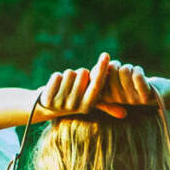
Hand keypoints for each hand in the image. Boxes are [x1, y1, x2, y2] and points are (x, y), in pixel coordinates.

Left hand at [31, 53, 159, 123]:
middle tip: (73, 83)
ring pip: (69, 73)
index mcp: (87, 106)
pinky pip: (56, 76)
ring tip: (64, 86)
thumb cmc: (72, 101)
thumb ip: (106, 106)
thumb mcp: (88, 103)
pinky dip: (56, 77)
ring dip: (67, 75)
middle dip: (78, 73)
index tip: (106, 55)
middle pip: (82, 74)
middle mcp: (75, 107)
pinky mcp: (48, 99)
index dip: (102, 69)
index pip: (97, 85)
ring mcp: (61, 103)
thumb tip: (124, 114)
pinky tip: (55, 86)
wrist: (45, 108)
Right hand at [101, 62, 159, 113]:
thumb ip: (103, 74)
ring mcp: (131, 99)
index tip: (113, 68)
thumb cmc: (134, 83)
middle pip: (112, 69)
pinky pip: (137, 76)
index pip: (99, 75)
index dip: (104, 66)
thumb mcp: (115, 79)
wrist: (161, 93)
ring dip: (131, 67)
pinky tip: (141, 74)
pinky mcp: (145, 96)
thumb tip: (95, 70)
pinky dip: (139, 70)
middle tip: (126, 70)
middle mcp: (118, 100)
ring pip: (125, 70)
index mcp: (108, 96)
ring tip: (134, 73)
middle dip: (119, 64)